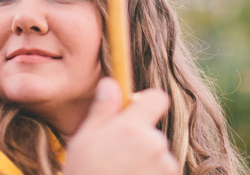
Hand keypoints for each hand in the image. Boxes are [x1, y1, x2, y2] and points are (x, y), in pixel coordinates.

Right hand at [64, 78, 178, 174]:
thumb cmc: (84, 174)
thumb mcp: (85, 140)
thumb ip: (103, 109)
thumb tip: (110, 83)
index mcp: (133, 127)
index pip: (158, 98)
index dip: (147, 103)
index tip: (134, 113)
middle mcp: (155, 144)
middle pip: (153, 132)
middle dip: (139, 142)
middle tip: (114, 160)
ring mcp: (166, 168)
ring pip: (159, 158)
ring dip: (145, 165)